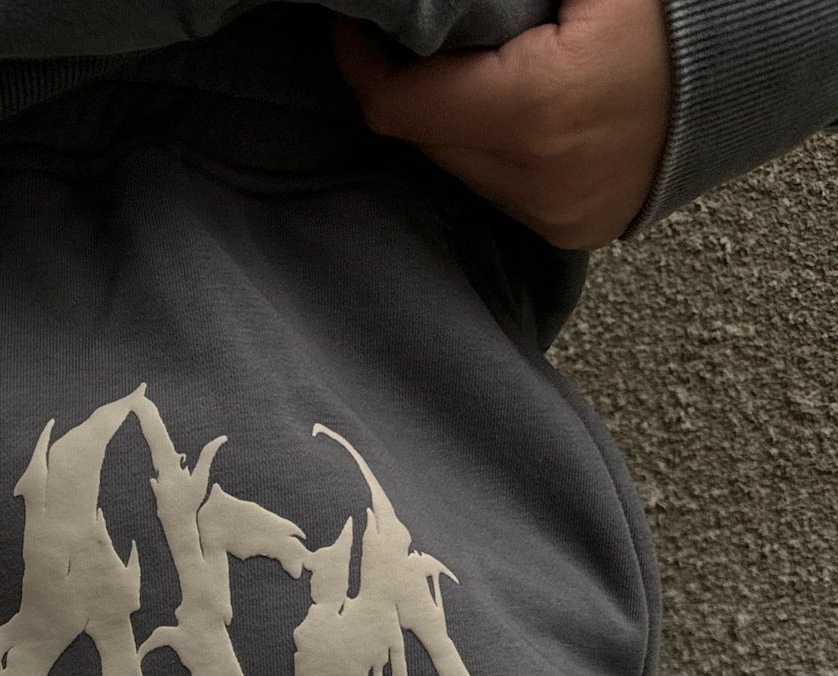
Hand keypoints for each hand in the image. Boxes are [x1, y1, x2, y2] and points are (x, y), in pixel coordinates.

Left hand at [332, 0, 672, 249]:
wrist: (743, 75)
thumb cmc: (663, 18)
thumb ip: (492, 0)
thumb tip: (427, 6)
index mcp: (533, 110)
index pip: (402, 107)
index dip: (363, 66)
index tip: (353, 30)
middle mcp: (538, 179)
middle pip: (426, 139)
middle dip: (412, 90)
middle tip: (414, 43)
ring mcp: (553, 215)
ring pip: (459, 170)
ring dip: (452, 124)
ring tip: (471, 76)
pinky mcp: (568, 231)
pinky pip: (498, 192)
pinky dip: (492, 154)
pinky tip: (510, 116)